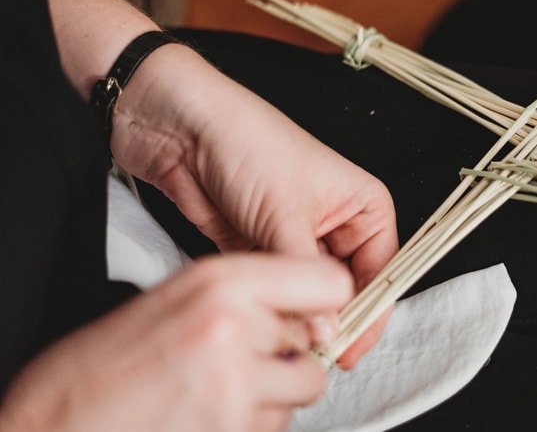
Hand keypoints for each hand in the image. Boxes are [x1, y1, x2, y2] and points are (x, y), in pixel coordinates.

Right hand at [0, 255, 352, 431]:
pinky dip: (254, 424)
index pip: (327, 280)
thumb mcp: (174, 300)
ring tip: (222, 391)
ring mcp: (234, 384)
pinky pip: (278, 425)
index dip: (326, 301)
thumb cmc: (97, 368)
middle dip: (287, 355)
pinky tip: (210, 415)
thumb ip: (241, 297)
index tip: (320, 313)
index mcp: (219, 282)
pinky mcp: (234, 429)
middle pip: (314, 341)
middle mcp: (233, 327)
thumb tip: (298, 306)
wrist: (49, 427)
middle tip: (245, 360)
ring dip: (274, 394)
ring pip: (304, 387)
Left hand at [111, 45, 396, 366]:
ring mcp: (296, 239)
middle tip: (316, 355)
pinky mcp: (259, 249)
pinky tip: (266, 327)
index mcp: (362, 206)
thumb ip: (306, 275)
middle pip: (347, 289)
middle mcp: (335, 224)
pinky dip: (271, 309)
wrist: (179, 127)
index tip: (349, 351)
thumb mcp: (285, 212)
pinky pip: (275, 290)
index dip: (370, 313)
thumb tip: (325, 331)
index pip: (382, 272)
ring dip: (299, 317)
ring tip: (287, 344)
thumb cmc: (246, 143)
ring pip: (308, 294)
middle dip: (333, 321)